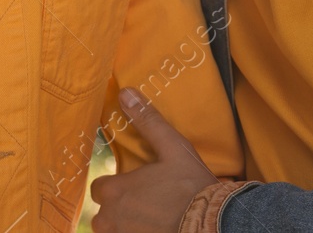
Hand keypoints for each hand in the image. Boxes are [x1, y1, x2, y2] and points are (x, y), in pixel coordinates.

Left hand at [89, 88, 221, 232]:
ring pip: (112, 232)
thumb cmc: (191, 186)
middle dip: (118, 210)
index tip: (133, 186)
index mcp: (115, 191)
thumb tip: (126, 92)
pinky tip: (155, 228)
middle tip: (145, 204)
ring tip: (149, 219)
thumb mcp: (172, 147)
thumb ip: (147, 121)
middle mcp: (111, 219)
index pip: (99, 188)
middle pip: (103, 215)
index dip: (115, 186)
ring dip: (125, 226)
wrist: (213, 223)